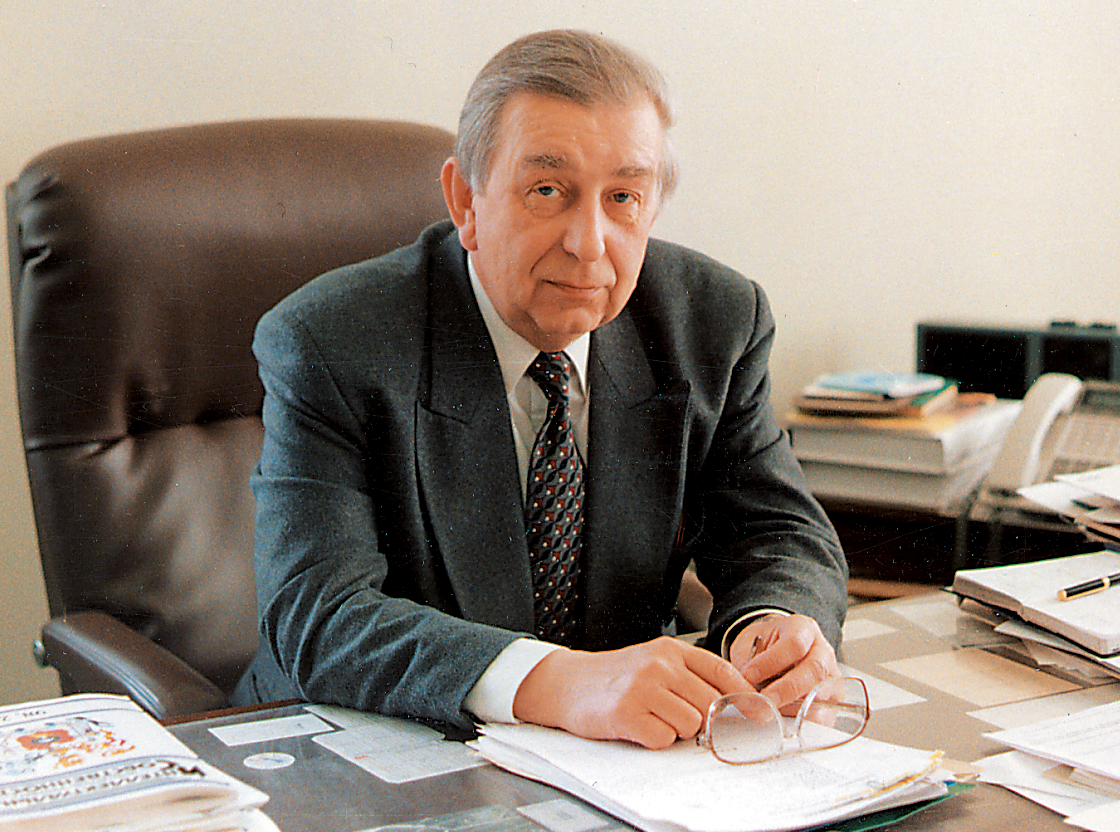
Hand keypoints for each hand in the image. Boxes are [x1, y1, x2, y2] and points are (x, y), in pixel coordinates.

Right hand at [512, 636, 753, 749]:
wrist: (568, 683)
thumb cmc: (616, 676)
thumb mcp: (654, 661)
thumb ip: (690, 675)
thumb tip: (736, 702)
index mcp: (670, 650)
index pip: (722, 672)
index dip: (744, 697)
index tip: (757, 715)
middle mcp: (658, 665)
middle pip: (710, 704)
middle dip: (705, 720)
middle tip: (683, 719)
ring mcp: (642, 689)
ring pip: (690, 724)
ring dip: (677, 730)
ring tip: (654, 717)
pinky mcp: (625, 714)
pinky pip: (663, 739)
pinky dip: (655, 739)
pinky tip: (639, 726)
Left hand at [728, 614, 838, 711]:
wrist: (772, 651)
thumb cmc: (762, 647)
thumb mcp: (749, 647)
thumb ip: (748, 667)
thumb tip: (749, 698)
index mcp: (803, 628)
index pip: (795, 644)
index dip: (771, 662)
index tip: (749, 674)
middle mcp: (823, 650)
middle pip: (815, 669)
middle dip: (787, 689)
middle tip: (764, 700)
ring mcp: (832, 675)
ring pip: (823, 694)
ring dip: (796, 707)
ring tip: (774, 712)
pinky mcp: (833, 698)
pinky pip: (825, 713)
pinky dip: (804, 720)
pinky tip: (787, 719)